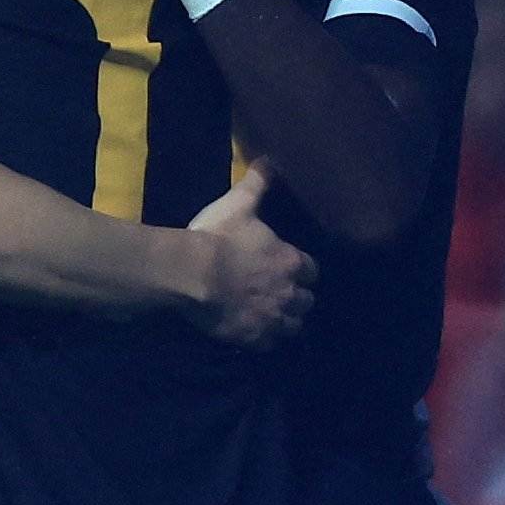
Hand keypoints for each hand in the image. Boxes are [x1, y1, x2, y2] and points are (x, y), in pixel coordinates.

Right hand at [178, 170, 314, 348]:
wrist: (191, 274)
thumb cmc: (217, 237)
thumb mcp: (238, 204)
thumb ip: (258, 183)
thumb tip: (270, 159)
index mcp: (292, 262)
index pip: (312, 271)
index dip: (302, 270)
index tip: (291, 268)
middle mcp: (290, 294)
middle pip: (307, 302)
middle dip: (298, 298)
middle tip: (281, 293)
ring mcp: (273, 319)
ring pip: (294, 327)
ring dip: (286, 321)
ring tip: (272, 316)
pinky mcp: (254, 338)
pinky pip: (270, 345)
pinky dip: (266, 339)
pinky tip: (255, 332)